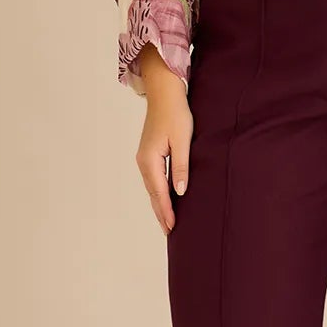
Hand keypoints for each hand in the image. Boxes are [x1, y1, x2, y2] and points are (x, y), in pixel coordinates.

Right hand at [135, 46, 192, 234]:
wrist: (164, 93)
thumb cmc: (176, 113)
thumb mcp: (183, 140)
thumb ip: (181, 166)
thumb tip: (180, 191)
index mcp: (150, 160)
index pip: (159, 193)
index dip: (166, 211)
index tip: (172, 228)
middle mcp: (143, 161)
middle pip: (152, 194)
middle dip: (161, 213)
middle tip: (169, 233)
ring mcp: (144, 158)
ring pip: (152, 188)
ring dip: (159, 205)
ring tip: (167, 222)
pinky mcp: (149, 154)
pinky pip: (153, 180)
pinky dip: (158, 193)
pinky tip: (165, 199)